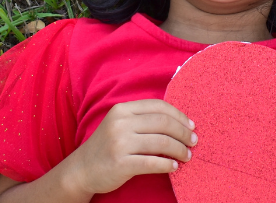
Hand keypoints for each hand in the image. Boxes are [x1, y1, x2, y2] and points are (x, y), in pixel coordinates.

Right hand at [57, 99, 197, 195]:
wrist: (82, 169)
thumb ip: (142, 119)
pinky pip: (153, 163)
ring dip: (179, 150)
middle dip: (183, 133)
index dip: (179, 116)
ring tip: (187, 156)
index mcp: (122, 110)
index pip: (158, 107)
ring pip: (161, 143)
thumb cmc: (106, 147)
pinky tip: (173, 167)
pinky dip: (167, 165)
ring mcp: (120, 143)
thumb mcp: (119, 125)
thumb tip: (179, 122)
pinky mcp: (121, 163)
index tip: (191, 126)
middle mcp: (121, 123)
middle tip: (193, 142)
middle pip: (163, 123)